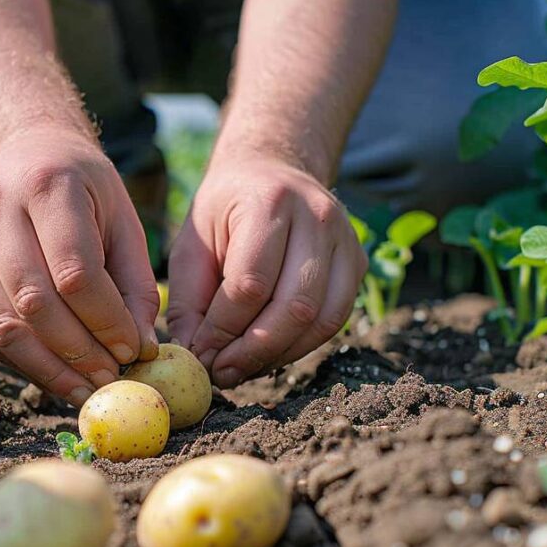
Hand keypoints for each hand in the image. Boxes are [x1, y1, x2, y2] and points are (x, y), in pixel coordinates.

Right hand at [0, 127, 159, 405]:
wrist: (25, 153)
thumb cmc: (84, 191)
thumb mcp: (124, 220)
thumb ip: (135, 283)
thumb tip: (140, 349)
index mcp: (47, 186)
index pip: (75, 271)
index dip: (105, 320)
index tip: (132, 350)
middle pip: (34, 302)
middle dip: (77, 351)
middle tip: (110, 379)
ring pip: (1, 325)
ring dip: (47, 368)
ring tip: (85, 388)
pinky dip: (20, 361)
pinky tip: (54, 374)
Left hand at [167, 155, 366, 388]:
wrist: (271, 173)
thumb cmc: (223, 213)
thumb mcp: (192, 245)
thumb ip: (189, 302)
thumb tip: (192, 357)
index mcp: (270, 202)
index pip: (250, 283)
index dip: (223, 330)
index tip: (199, 356)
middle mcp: (317, 216)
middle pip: (294, 306)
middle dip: (253, 351)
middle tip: (222, 373)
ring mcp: (345, 239)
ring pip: (322, 319)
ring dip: (279, 355)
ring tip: (242, 369)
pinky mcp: (357, 262)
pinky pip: (335, 318)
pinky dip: (301, 346)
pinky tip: (269, 355)